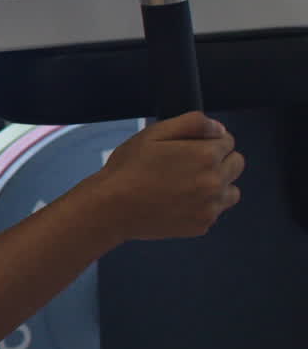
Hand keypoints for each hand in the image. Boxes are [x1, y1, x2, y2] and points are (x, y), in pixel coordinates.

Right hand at [83, 112, 245, 241]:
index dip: (208, 139)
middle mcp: (215, 182)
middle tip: (188, 164)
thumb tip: (219, 128)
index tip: (188, 146)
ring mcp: (210, 206)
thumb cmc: (128, 168)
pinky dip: (202, 205)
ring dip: (217, 184)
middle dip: (219, 160)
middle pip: (237, 164)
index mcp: (206, 156)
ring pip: (231, 190)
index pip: (228, 140)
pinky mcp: (202, 225)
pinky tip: (177, 201)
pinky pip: (215, 211)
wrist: (112, 208)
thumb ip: (192, 123)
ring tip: (186, 184)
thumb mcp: (154, 134)